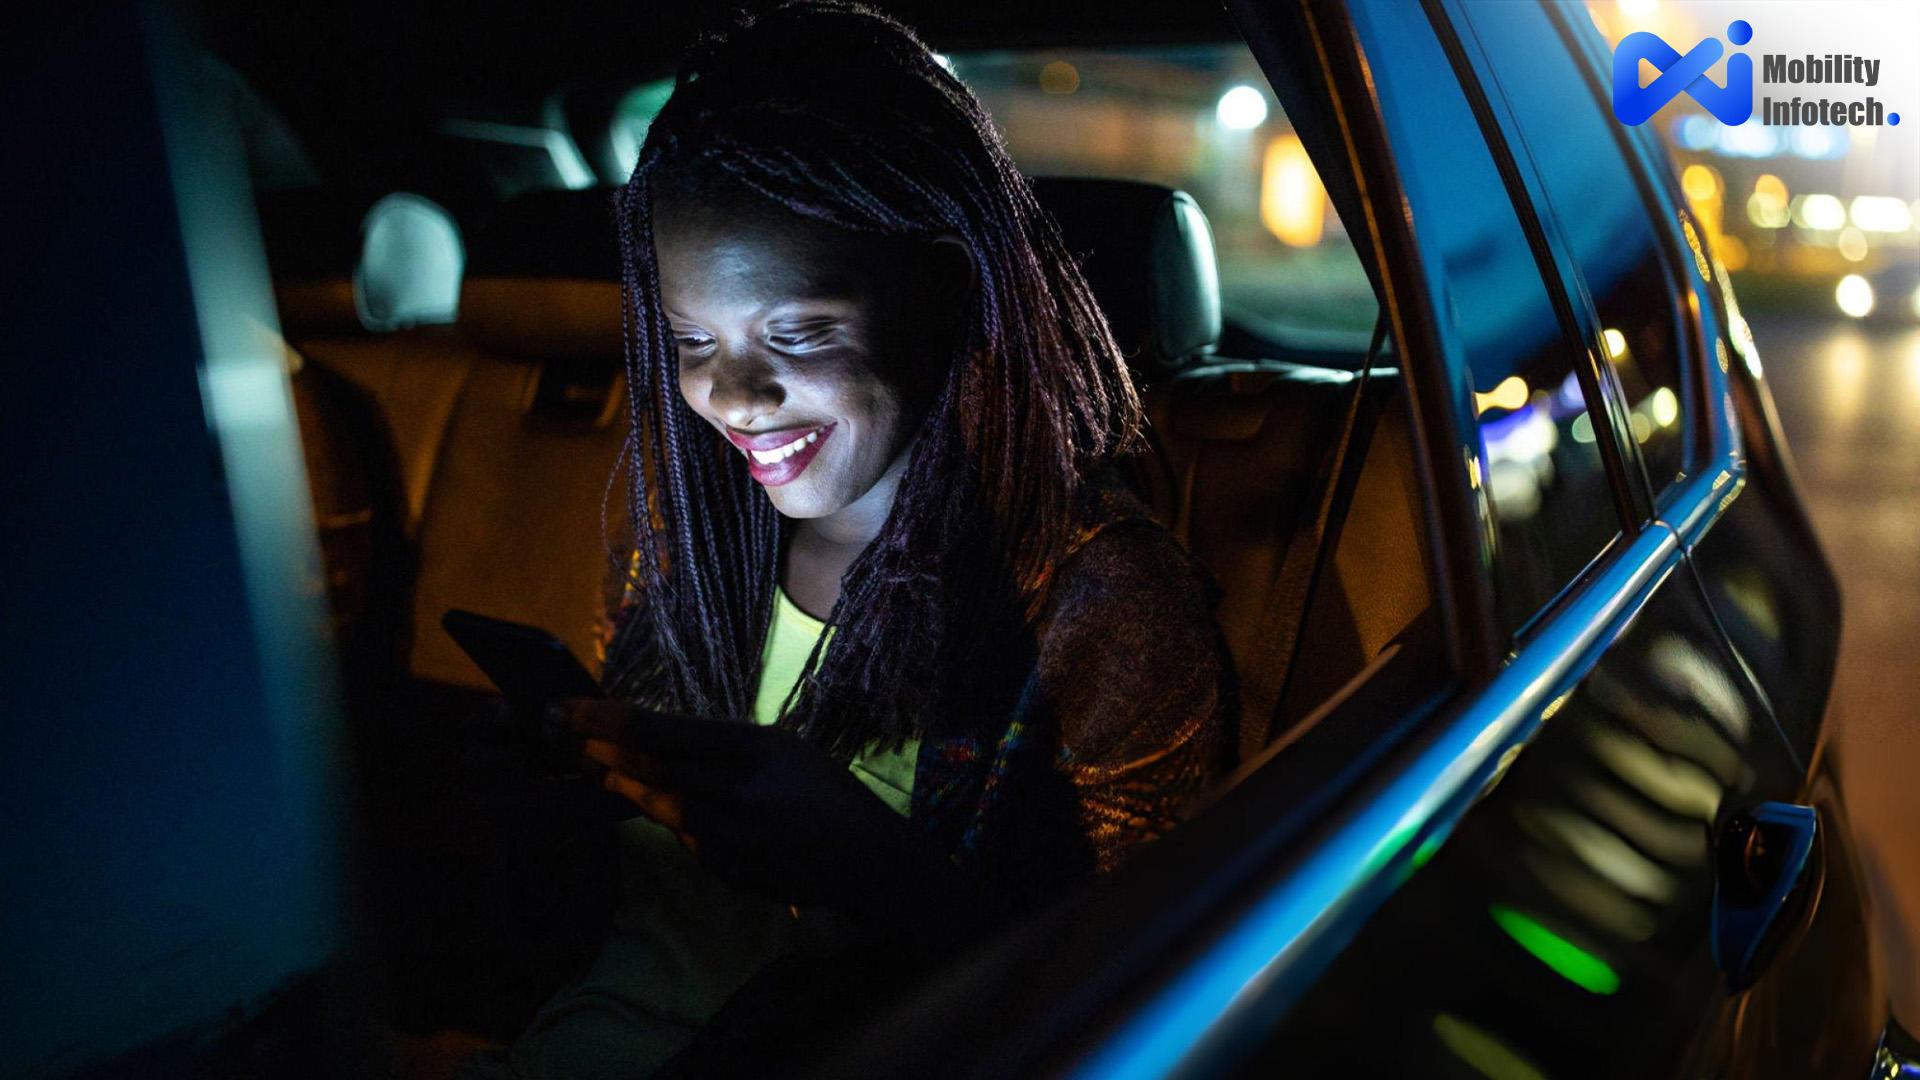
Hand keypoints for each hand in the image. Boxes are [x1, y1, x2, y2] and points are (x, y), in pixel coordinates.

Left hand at [559, 699, 952, 918]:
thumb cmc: (821, 789)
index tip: (573, 709)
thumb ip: (720, 746)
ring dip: (623, 786)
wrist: (863, 857)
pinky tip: (675, 809)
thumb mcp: (779, 748)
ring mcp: (728, 836)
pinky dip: (674, 822)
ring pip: (659, 808)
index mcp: (752, 749)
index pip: (667, 732)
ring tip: (594, 767)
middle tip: (561, 736)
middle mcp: (735, 792)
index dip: (612, 721)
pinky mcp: (724, 870)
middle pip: (650, 771)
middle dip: (600, 751)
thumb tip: (654, 744)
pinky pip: (686, 840)